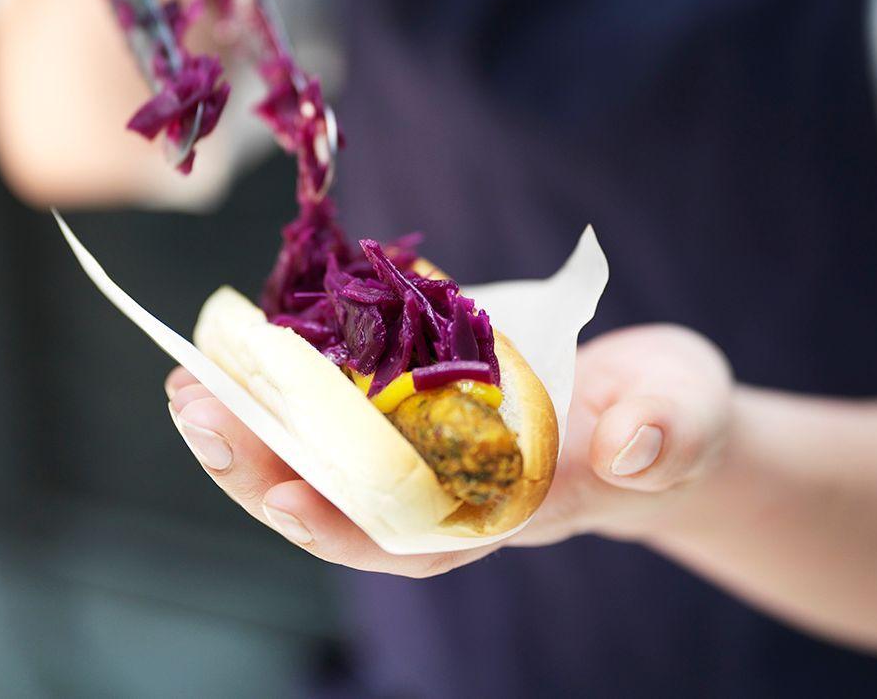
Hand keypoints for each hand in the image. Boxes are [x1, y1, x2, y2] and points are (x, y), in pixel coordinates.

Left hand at [163, 323, 734, 576]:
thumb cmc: (673, 415)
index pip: (424, 531)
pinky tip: (246, 345)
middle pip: (351, 502)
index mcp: (518, 502)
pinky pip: (349, 402)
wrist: (655, 413)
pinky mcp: (423, 402)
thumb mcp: (686, 415)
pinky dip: (295, 378)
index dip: (352, 523)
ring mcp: (436, 449)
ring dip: (260, 427)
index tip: (285, 498)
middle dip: (269, 466)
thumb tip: (631, 444)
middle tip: (199, 413)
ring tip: (191, 386)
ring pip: (334, 460)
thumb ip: (667, 431)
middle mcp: (458, 489)